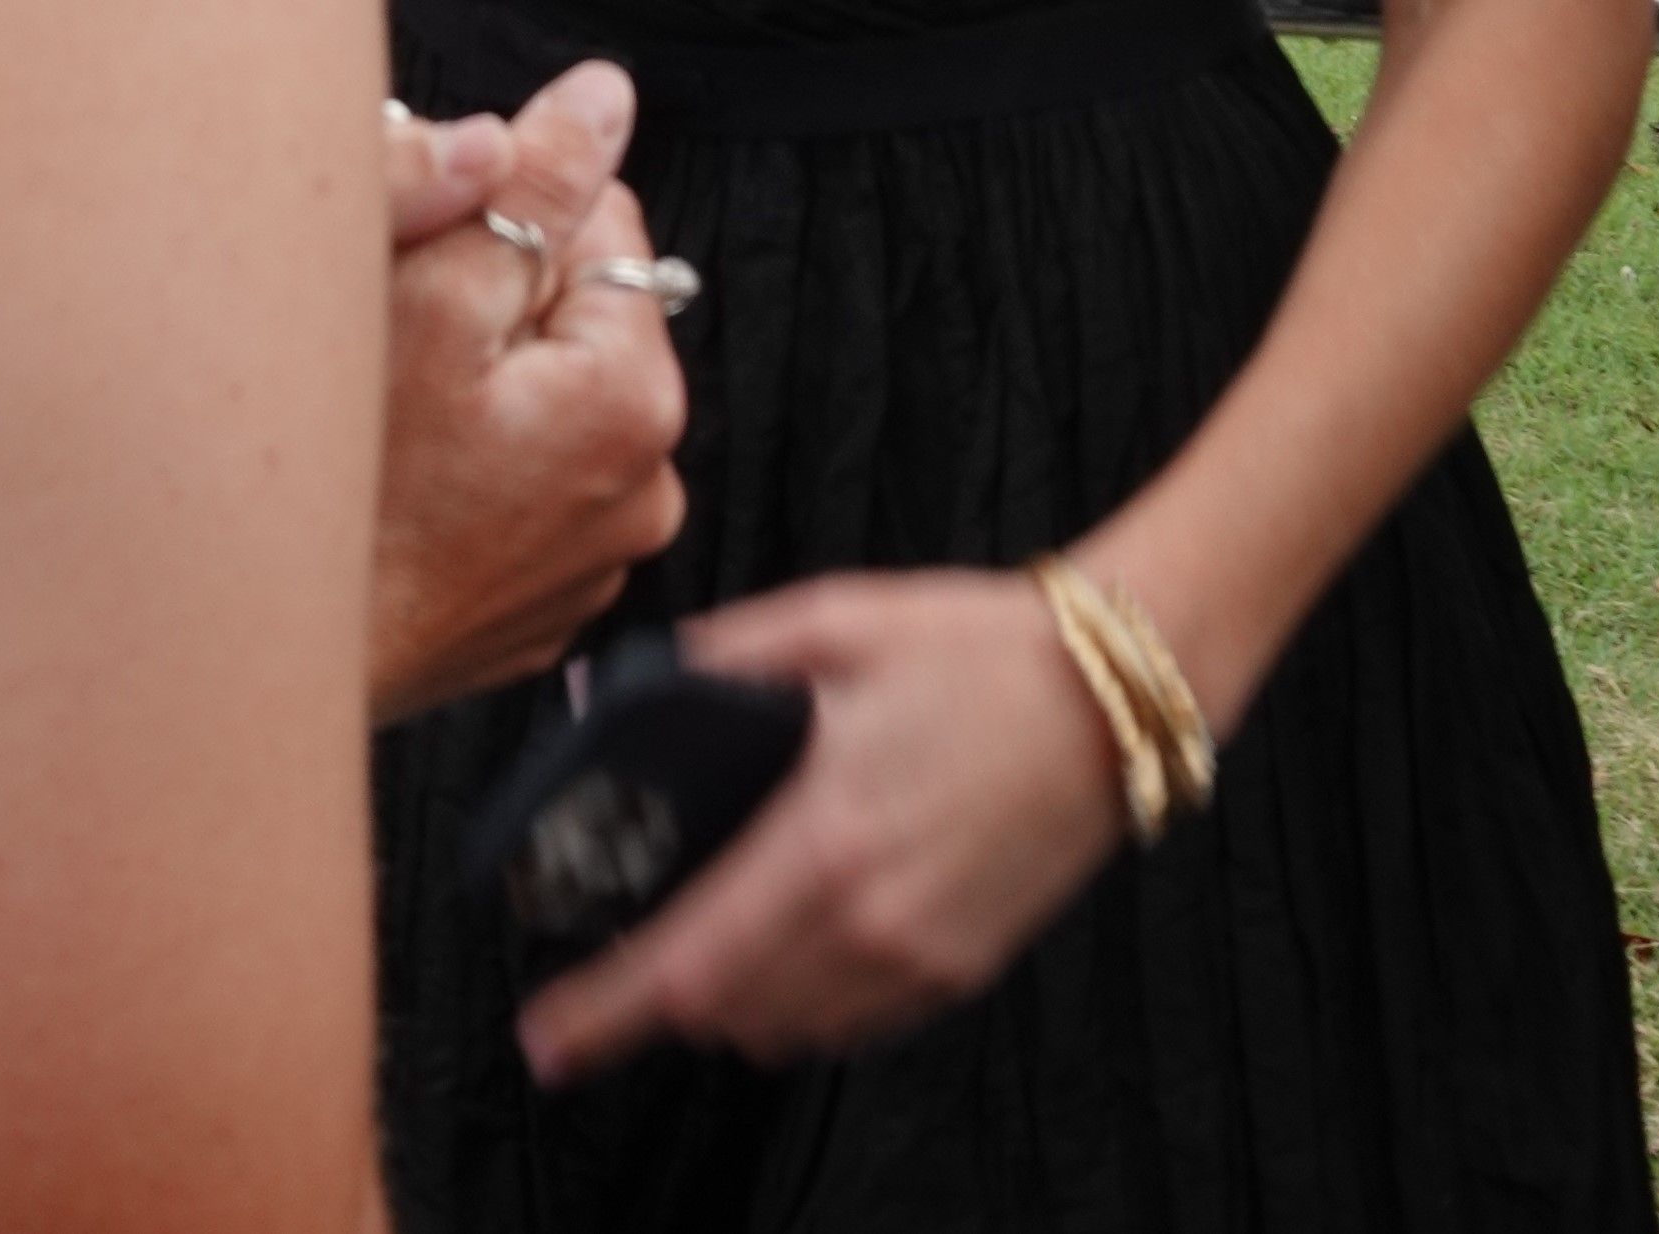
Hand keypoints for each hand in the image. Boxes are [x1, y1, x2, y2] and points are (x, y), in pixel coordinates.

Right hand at [370, 62, 688, 721]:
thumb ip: (531, 185)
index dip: (501, 215)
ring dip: (473, 379)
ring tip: (384, 409)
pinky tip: (390, 478)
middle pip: (571, 315)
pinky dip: (461, 463)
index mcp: (634, 399)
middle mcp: (639, 490)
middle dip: (487, 296)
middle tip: (389, 332)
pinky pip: (512, 482)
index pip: (600, 224)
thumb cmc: (328, 491)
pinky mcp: (532, 604)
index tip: (427, 252)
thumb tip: (605, 98)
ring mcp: (586, 560)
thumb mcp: (427, 298)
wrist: (247, 657)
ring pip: (538, 398)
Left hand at [516, 569, 1128, 1080]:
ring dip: (730, 1001)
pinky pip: (851, 1021)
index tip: (544, 1038)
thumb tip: (612, 692)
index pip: (685, 963)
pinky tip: (799, 931)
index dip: (604, 1013)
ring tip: (710, 933)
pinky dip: (803, 999)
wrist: (1113, 694)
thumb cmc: (973, 646)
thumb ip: (720, 656)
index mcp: (823, 836)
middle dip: (658, 997)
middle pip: (724, 1012)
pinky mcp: (962, 968)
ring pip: (786, 1029)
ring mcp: (921, 955)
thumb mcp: (835, 620)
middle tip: (625, 949)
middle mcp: (869, 920)